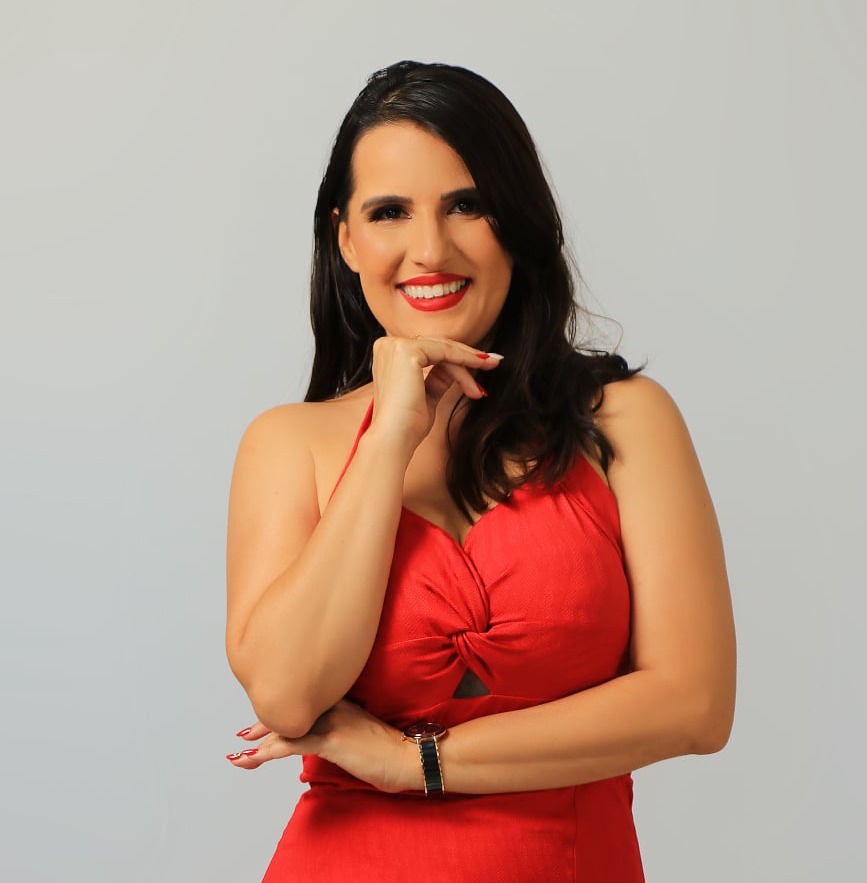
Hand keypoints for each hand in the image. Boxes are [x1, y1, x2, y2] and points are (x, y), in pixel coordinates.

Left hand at [226, 700, 420, 793]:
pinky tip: (251, 759)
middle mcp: (332, 705)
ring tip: (240, 754)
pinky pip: (289, 744)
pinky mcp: (329, 739)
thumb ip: (342, 730)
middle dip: (264, 725)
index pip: (304, 703)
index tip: (264, 719)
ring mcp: (330, 721)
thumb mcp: (362, 733)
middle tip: (244, 736)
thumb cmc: (390, 750)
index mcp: (340, 702)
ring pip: (285, 728)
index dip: (281, 710)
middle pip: (289, 712)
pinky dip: (266, 752)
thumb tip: (328, 742)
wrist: (409, 755)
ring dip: (259, 743)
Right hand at [369, 336, 502, 452]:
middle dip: (467, 356)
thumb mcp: (426, 396)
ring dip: (468, 364)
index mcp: (389, 355)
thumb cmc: (407, 426)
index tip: (481, 366)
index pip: (430, 350)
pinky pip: (444, 352)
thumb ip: (438, 379)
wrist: (394, 439)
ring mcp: (395, 346)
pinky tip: (478, 372)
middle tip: (493, 363)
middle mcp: (388, 346)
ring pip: (443, 349)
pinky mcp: (406, 351)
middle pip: (437, 346)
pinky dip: (464, 362)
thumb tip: (456, 370)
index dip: (457, 358)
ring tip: (485, 379)